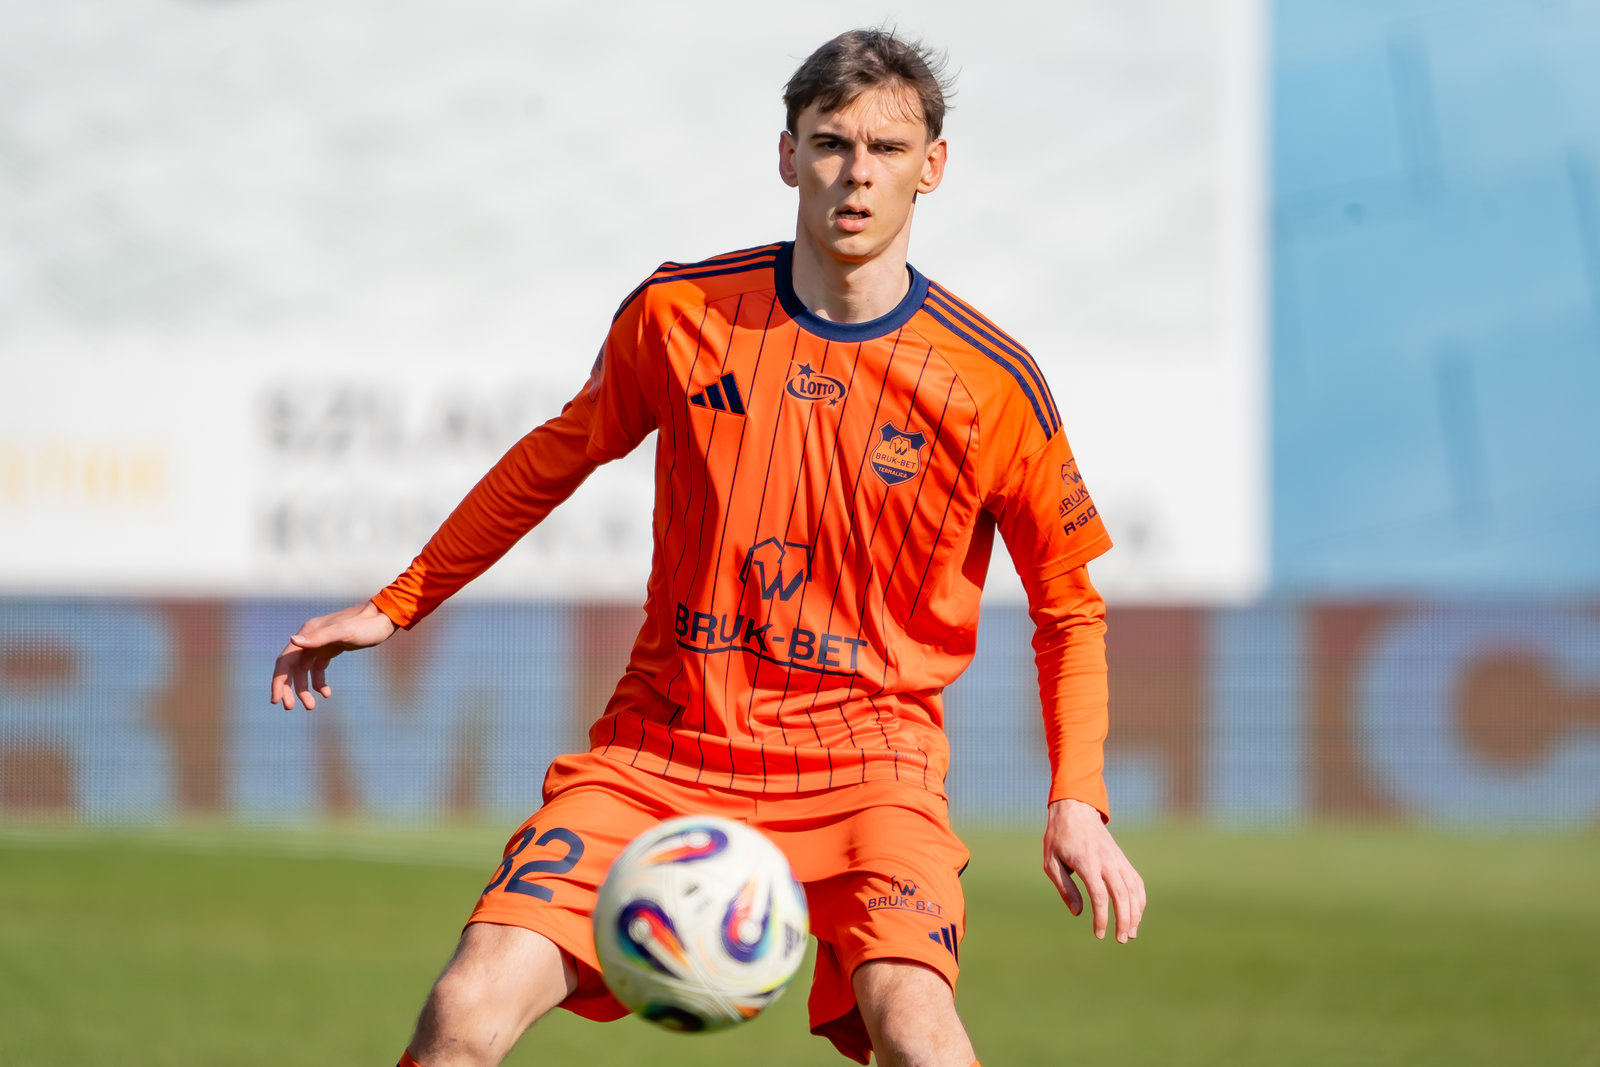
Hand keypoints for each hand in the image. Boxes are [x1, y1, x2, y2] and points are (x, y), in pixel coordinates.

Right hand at [270, 600, 396, 710]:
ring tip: (310, 707)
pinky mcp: (331, 648)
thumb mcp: (345, 632)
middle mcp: (310, 637)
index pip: (285, 661)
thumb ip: (319, 637)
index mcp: (308, 633)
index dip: (278, 681)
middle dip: (288, 688)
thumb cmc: (366, 625)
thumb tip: (292, 640)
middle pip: (291, 667)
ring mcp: (320, 643)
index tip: (276, 701)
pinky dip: (319, 681)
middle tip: (290, 708)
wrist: (385, 618)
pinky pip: (318, 668)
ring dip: (304, 688)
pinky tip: (326, 693)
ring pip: (304, 670)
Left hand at [1043, 797, 1145, 942]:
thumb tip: (1079, 912)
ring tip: (1131, 933)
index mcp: (1087, 862)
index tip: (1099, 934)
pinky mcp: (1122, 859)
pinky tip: (1136, 914)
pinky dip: (1140, 899)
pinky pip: (1136, 881)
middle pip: (1122, 895)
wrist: (1076, 810)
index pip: (1100, 896)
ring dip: (1135, 913)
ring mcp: (1117, 859)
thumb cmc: (1059, 838)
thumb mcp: (1051, 862)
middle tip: (1121, 940)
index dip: (1102, 918)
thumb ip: (1065, 888)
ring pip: (1134, 890)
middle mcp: (1107, 861)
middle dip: (1124, 921)